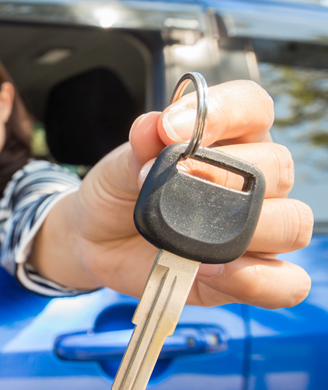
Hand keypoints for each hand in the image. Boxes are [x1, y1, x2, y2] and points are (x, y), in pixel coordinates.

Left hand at [32, 80, 312, 307]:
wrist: (97, 240)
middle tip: (163, 190)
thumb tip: (152, 126)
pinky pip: (286, 281)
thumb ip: (139, 148)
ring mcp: (259, 229)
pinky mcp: (250, 274)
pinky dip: (255, 279)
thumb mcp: (119, 165)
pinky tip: (209, 270)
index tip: (169, 128)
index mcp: (231, 137)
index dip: (222, 111)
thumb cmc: (119, 193)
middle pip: (278, 167)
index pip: (253, 107)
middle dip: (221, 176)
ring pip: (293, 223)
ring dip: (245, 230)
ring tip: (189, 235)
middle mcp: (255, 179)